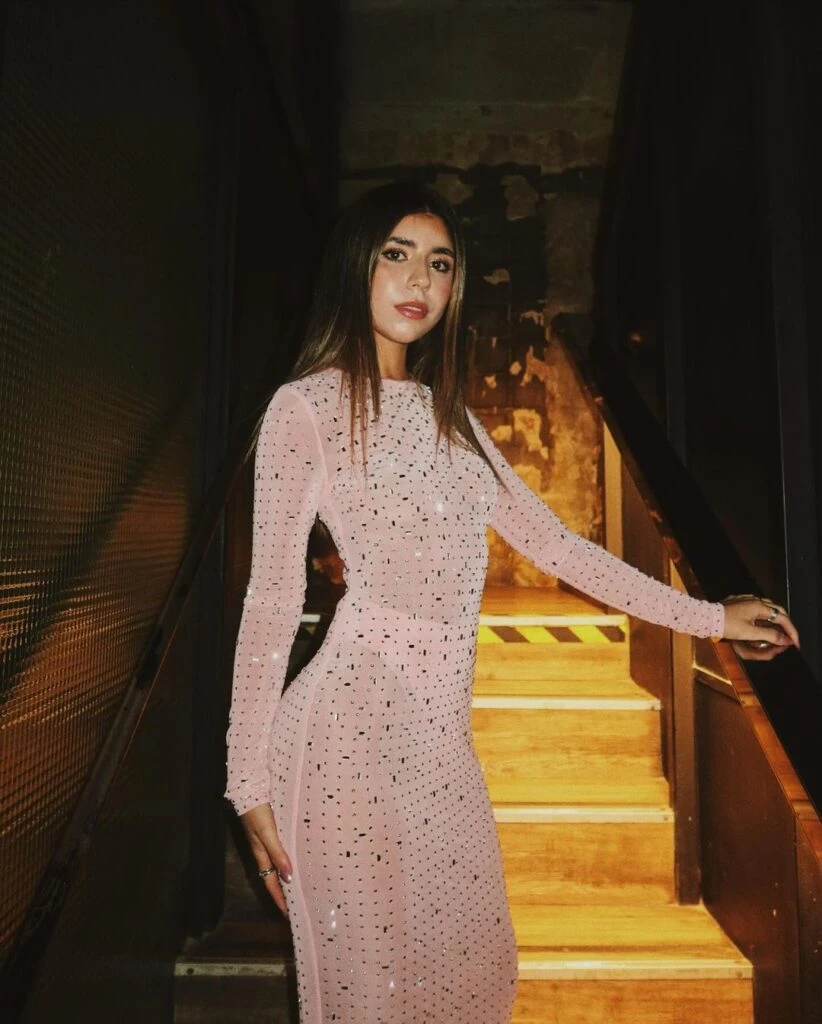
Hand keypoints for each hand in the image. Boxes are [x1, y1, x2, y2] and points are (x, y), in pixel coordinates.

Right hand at [239, 802, 292, 918]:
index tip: (288, 913)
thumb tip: (288, 877)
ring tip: (300, 883)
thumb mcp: (267, 833)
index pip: (270, 882)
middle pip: (273, 875)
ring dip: (286, 875)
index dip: (279, 898)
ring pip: (277, 863)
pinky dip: (287, 858)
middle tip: (297, 902)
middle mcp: (263, 849)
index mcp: (261, 853)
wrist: (250, 789)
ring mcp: (266, 839)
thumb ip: (277, 853)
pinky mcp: (271, 830)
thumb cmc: (257, 811)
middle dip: (283, 890)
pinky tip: (297, 856)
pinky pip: (280, 850)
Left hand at [719, 593, 799, 660]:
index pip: (782, 618)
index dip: (791, 631)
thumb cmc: (726, 625)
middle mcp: (755, 600)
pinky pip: (756, 605)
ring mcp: (746, 599)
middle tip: (789, 636)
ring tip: (778, 630)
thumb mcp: (750, 632)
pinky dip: (763, 614)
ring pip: (767, 606)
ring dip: (775, 618)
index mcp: (759, 606)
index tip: (795, 642)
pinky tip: (761, 621)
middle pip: (777, 610)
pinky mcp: (738, 601)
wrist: (706, 618)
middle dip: (785, 623)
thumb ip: (769, 635)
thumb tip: (785, 639)